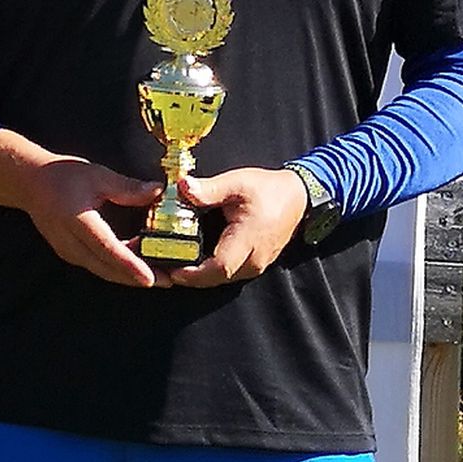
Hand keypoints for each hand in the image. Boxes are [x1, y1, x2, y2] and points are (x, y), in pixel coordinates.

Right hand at [0, 135, 163, 287]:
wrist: (30, 183)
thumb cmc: (63, 176)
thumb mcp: (98, 175)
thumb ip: (128, 188)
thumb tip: (158, 192)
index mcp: (77, 221)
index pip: (107, 249)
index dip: (130, 265)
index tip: (151, 278)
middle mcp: (70, 242)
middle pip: (107, 268)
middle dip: (137, 278)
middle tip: (168, 281)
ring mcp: (68, 251)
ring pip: (102, 270)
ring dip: (129, 276)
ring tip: (159, 275)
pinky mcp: (70, 254)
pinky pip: (97, 265)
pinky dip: (117, 268)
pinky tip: (137, 264)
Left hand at [162, 166, 306, 287]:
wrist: (298, 197)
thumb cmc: (268, 189)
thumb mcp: (237, 182)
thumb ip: (209, 189)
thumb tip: (183, 186)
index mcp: (249, 239)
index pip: (219, 267)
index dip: (193, 273)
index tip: (171, 268)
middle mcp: (255, 259)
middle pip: (217, 278)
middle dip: (190, 277)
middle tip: (164, 266)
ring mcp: (257, 265)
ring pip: (223, 279)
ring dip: (199, 276)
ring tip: (174, 264)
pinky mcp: (256, 265)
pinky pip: (230, 274)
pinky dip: (210, 271)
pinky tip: (193, 260)